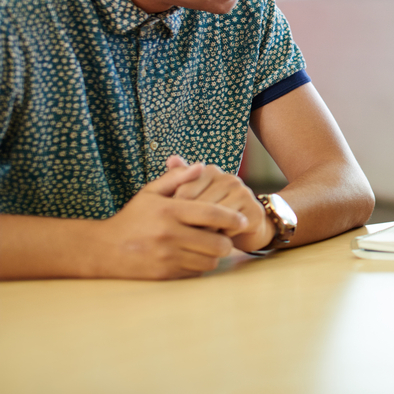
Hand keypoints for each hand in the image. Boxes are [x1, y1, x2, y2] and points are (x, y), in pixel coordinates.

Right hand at [93, 165, 248, 279]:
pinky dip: (200, 264)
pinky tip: (195, 255)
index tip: (242, 218)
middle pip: (216, 242)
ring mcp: (167, 257)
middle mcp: (169, 235)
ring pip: (209, 260)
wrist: (103, 249)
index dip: (231, 217)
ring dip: (214, 254)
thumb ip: (177, 178)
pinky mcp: (165, 274)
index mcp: (169, 211)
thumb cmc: (133, 217)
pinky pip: (196, 271)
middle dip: (226, 239)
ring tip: (210, 245)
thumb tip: (202, 166)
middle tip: (225, 234)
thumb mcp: (150, 192)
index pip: (210, 214)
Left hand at [168, 155, 272, 251]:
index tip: (176, 222)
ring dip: (204, 232)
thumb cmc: (212, 212)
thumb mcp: (192, 197)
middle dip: (191, 224)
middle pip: (199, 206)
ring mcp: (244, 193)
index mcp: (211, 171)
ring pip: (214, 217)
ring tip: (200, 238)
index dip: (177, 212)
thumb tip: (171, 158)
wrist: (245, 229)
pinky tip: (217, 240)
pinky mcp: (254, 211)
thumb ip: (179, 178)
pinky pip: (229, 228)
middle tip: (187, 234)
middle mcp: (229, 179)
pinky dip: (220, 238)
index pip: (184, 191)